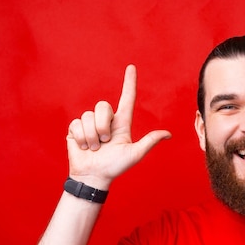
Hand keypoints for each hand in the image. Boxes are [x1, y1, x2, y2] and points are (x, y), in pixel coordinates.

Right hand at [66, 65, 170, 188]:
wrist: (93, 177)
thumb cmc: (115, 167)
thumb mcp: (135, 154)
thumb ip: (149, 142)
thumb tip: (168, 134)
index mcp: (122, 123)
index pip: (127, 99)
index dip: (129, 83)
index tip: (132, 67)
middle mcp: (106, 120)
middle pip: (102, 106)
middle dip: (102, 126)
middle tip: (104, 143)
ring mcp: (90, 124)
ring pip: (88, 117)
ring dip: (91, 136)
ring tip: (94, 148)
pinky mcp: (76, 129)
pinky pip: (76, 124)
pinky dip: (81, 138)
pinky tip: (83, 147)